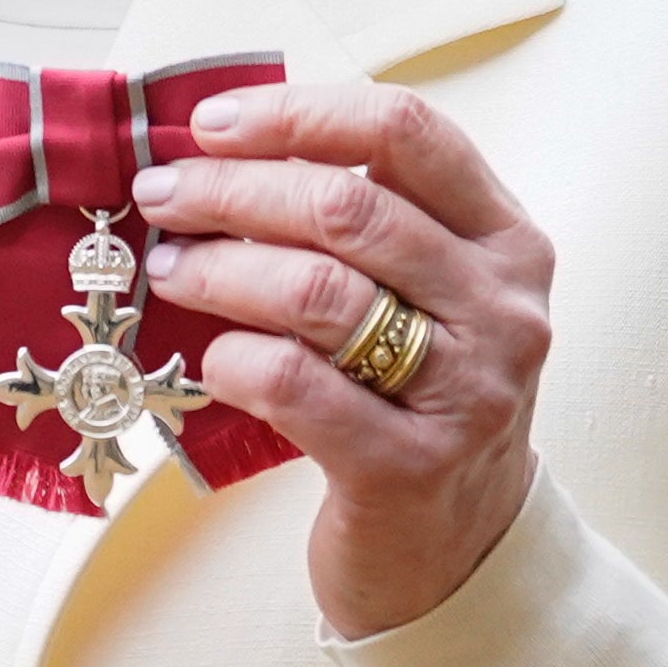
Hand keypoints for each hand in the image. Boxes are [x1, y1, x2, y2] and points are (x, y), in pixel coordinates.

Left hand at [131, 80, 557, 639]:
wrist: (456, 553)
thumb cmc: (416, 403)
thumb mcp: (424, 299)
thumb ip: (363, 226)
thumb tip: (222, 151)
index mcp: (506, 240)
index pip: (406, 130)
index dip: (297, 113)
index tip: (210, 124)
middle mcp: (503, 308)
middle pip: (347, 206)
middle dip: (232, 190)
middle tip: (161, 196)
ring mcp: (468, 390)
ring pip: (316, 289)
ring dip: (219, 269)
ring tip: (169, 270)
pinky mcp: (410, 466)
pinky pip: (294, 382)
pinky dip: (232, 358)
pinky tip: (209, 359)